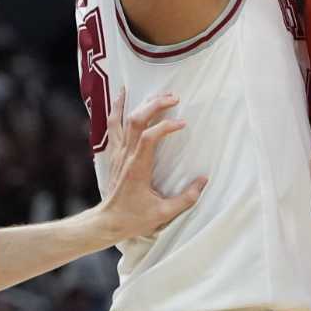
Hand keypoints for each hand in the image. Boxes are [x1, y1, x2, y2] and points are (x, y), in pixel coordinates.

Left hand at [96, 86, 205, 240]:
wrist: (106, 222)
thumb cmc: (134, 218)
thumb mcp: (163, 213)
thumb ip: (186, 198)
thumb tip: (204, 181)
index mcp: (138, 167)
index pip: (150, 137)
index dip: (166, 126)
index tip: (183, 124)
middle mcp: (126, 156)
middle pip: (136, 121)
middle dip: (155, 105)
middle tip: (174, 97)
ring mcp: (117, 153)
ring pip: (121, 120)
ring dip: (134, 102)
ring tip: (144, 88)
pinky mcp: (113, 154)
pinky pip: (112, 126)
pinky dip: (116, 109)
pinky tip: (121, 97)